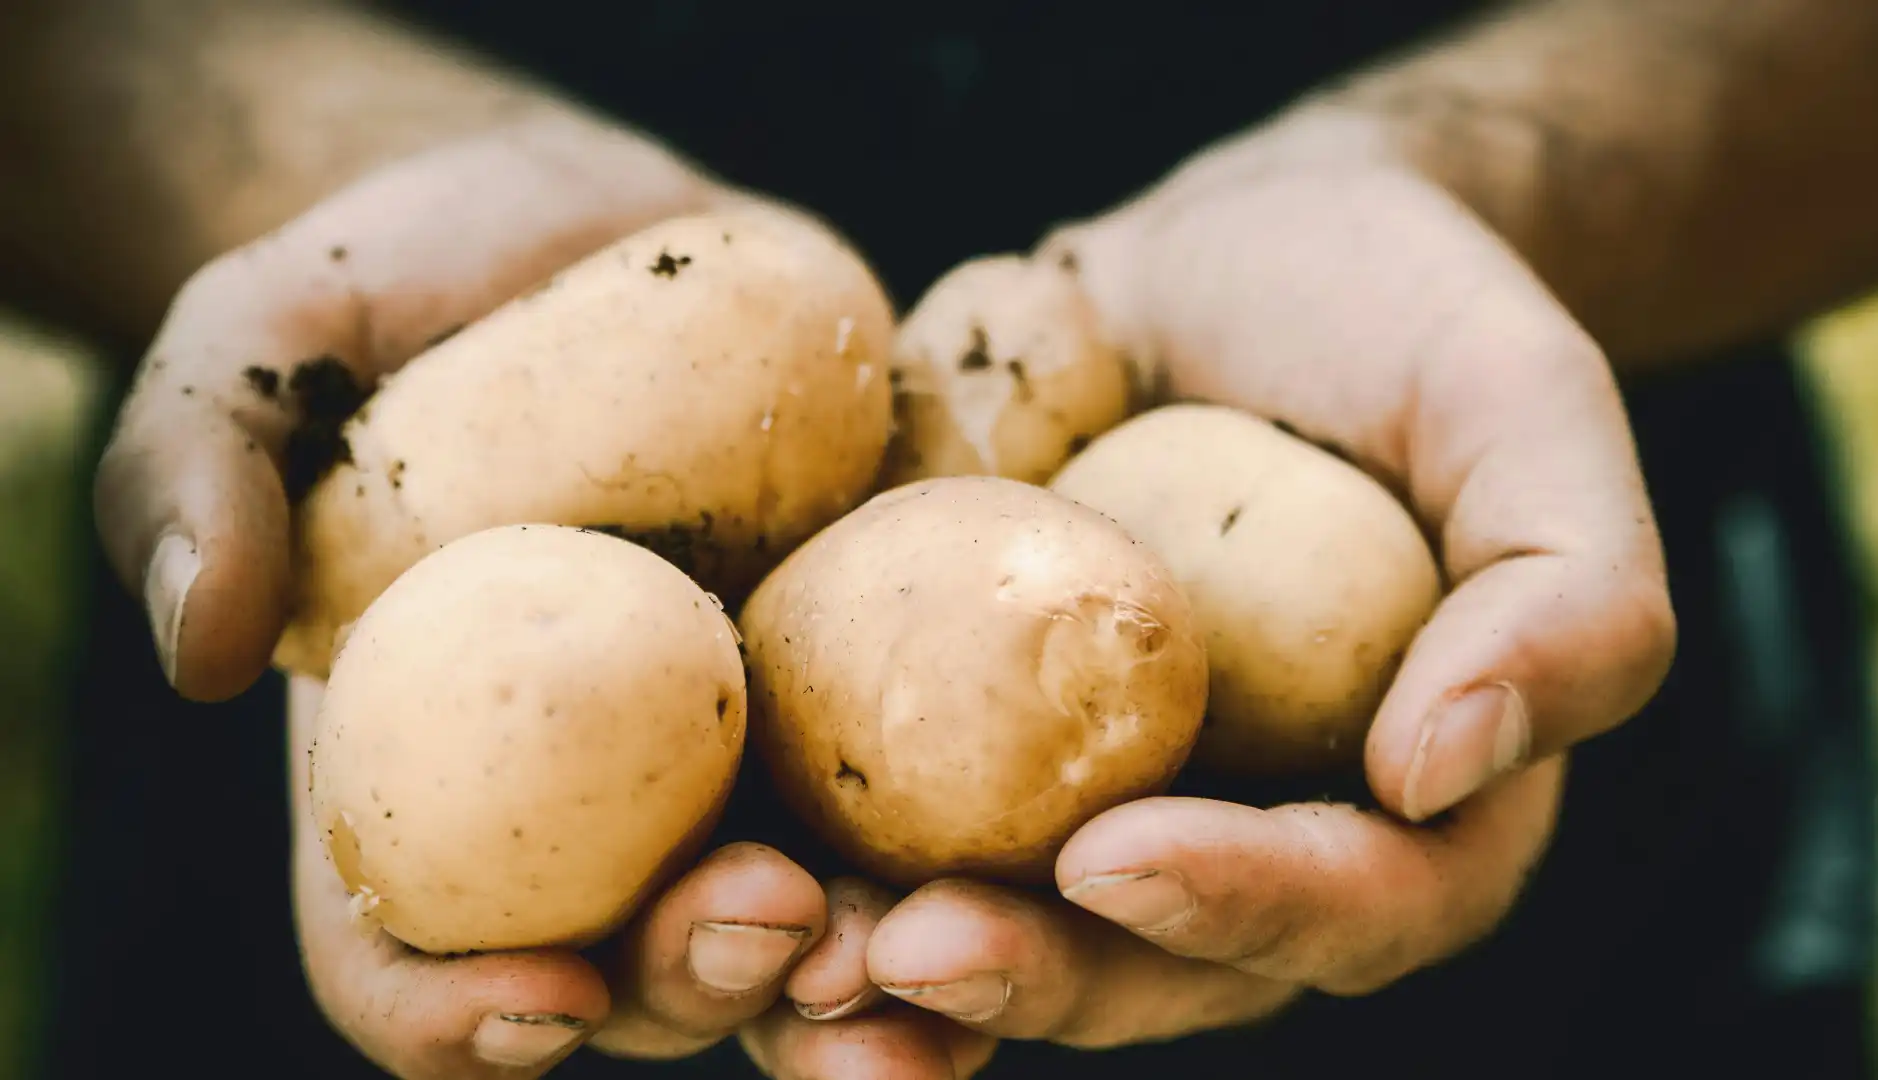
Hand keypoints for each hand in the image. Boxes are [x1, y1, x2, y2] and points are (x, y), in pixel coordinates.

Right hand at [95, 114, 989, 1077]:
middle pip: (633, 971)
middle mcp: (588, 810)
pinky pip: (931, 787)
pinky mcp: (869, 678)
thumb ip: (195, 468)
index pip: (403, 958)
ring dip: (869, 964)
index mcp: (420, 782)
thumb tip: (199, 645)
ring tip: (928, 927)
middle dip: (702, 982)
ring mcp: (740, 756)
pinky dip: (984, 832)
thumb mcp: (262, 344)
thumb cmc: (398, 295)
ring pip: (802, 922)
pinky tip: (1058, 824)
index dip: (452, 1014)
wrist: (585, 227)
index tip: (538, 997)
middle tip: (771, 919)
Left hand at [868, 114, 1673, 1044]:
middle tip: (914, 950)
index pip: (1348, 906)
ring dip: (888, 984)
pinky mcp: (958, 741)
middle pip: (1149, 970)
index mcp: (1403, 809)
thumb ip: (1569, 593)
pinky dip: (801, 868)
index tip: (1122, 858)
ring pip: (1000, 943)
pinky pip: (880, 835)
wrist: (1233, 260)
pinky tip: (717, 869)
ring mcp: (1087, 802)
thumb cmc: (1404, 324)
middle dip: (1034, 977)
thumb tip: (1447, 767)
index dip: (1242, 907)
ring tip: (793, 956)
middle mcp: (1239, 838)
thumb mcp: (1528, 412)